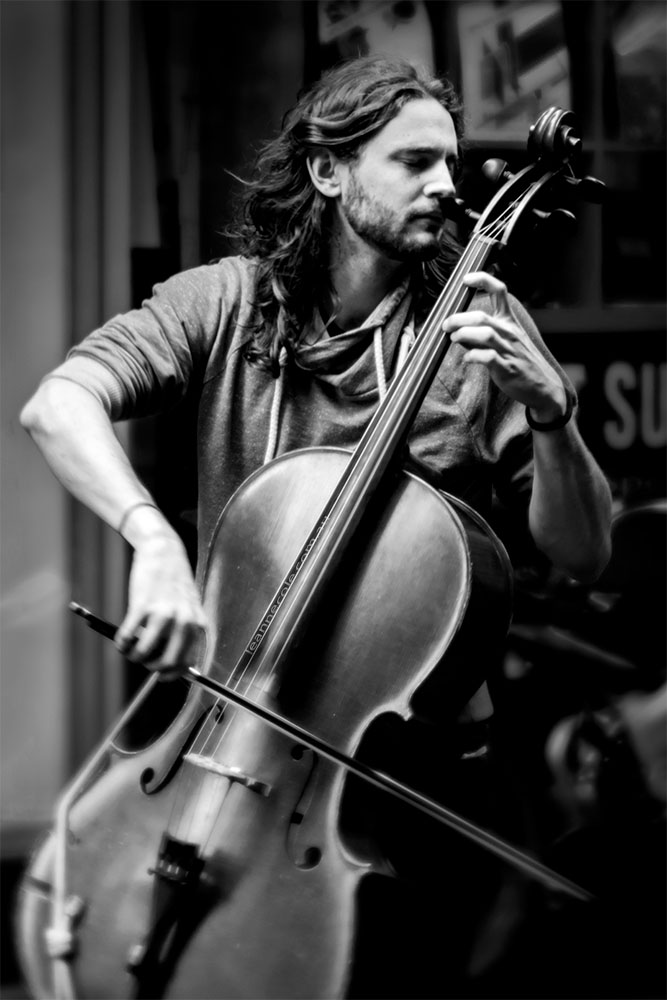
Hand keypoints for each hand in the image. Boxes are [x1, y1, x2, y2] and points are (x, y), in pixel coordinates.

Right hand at [115, 534, 207, 679]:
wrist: (164, 552)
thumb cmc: (175, 582)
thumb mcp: (189, 608)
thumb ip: (185, 632)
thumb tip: (170, 663)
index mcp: (198, 624)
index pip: (188, 662)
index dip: (173, 674)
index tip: (162, 675)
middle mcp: (184, 622)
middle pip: (167, 662)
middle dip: (152, 667)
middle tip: (144, 661)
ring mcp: (163, 614)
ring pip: (144, 653)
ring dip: (133, 656)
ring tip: (130, 650)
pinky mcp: (142, 606)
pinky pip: (128, 636)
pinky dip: (121, 643)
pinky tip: (121, 640)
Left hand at [443, 272, 566, 420]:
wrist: (543, 387)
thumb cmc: (520, 362)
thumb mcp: (506, 341)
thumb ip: (482, 335)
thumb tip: (457, 331)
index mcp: (510, 322)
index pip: (499, 291)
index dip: (482, 280)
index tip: (465, 279)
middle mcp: (510, 332)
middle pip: (481, 316)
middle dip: (458, 319)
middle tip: (446, 326)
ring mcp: (509, 350)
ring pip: (484, 333)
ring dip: (463, 334)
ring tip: (453, 339)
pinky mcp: (507, 368)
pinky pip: (487, 357)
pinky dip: (473, 356)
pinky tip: (467, 359)